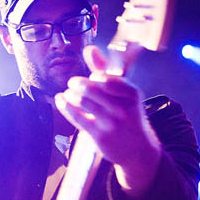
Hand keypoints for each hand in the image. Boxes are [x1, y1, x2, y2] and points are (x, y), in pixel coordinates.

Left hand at [55, 45, 161, 197]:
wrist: (138, 150)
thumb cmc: (128, 116)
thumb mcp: (123, 93)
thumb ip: (105, 71)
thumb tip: (90, 49)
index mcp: (132, 94)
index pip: (106, 78)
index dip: (95, 78)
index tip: (92, 79)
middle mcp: (124, 108)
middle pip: (93, 88)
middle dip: (78, 84)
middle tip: (73, 84)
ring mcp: (112, 123)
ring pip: (83, 102)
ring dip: (70, 95)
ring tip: (68, 94)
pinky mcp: (100, 136)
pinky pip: (77, 117)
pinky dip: (65, 106)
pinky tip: (61, 101)